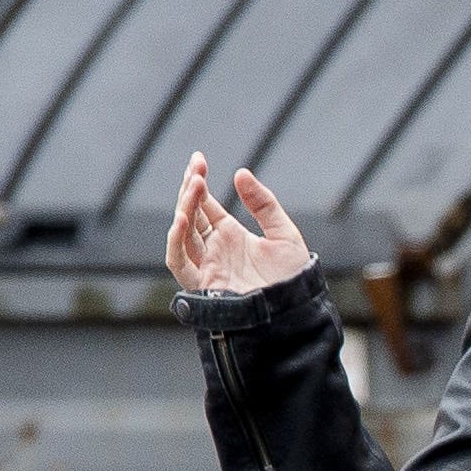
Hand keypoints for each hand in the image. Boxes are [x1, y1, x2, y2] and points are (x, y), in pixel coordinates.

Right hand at [165, 152, 312, 293]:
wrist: (294, 311)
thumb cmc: (291, 277)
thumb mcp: (284, 234)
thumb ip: (264, 205)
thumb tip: (240, 172)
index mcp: (230, 235)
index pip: (205, 205)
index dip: (197, 182)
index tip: (198, 159)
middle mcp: (214, 249)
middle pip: (191, 214)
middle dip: (189, 190)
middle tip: (195, 167)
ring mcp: (206, 265)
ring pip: (183, 233)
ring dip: (184, 208)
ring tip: (194, 184)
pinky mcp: (203, 283)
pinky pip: (179, 261)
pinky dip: (176, 241)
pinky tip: (182, 219)